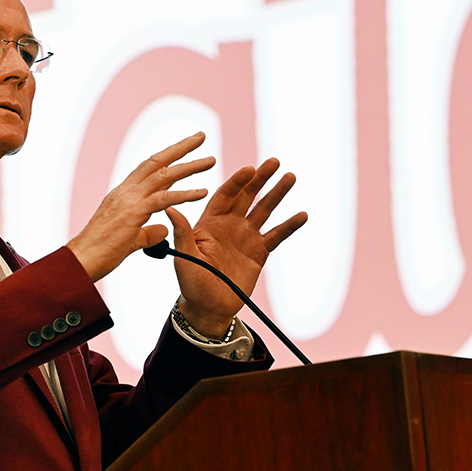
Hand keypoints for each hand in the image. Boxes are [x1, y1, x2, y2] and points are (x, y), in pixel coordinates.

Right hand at [68, 132, 214, 282]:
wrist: (81, 260)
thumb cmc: (100, 252)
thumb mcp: (129, 238)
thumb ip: (147, 231)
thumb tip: (163, 228)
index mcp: (123, 194)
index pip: (147, 169)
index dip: (167, 157)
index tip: (184, 148)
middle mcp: (126, 191)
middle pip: (157, 162)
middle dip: (180, 148)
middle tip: (200, 136)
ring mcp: (129, 200)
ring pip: (164, 175)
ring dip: (190, 166)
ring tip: (211, 160)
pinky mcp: (134, 213)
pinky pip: (164, 199)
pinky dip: (185, 194)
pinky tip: (202, 192)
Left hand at [168, 158, 306, 337]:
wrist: (209, 308)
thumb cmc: (191, 284)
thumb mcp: (184, 258)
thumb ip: (182, 234)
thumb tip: (170, 208)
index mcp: (210, 223)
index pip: (225, 195)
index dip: (237, 182)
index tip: (249, 169)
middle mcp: (230, 225)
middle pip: (247, 196)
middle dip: (260, 179)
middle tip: (274, 162)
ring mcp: (246, 237)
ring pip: (264, 210)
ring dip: (277, 193)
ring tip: (290, 177)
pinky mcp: (259, 252)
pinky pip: (276, 235)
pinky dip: (289, 225)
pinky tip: (302, 215)